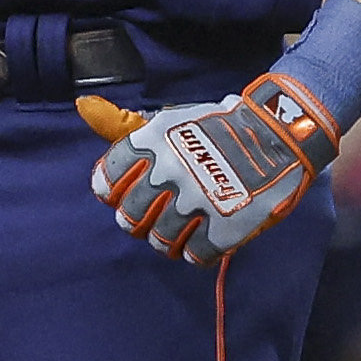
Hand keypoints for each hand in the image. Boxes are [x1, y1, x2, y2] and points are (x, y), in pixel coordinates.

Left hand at [81, 75, 334, 266]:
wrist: (278, 134)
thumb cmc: (216, 128)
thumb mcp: (169, 120)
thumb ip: (121, 123)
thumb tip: (82, 105)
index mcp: (151, 143)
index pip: (109, 182)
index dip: (116, 193)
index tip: (130, 193)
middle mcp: (169, 172)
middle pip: (131, 217)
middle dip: (140, 220)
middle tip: (158, 214)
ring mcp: (197, 201)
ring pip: (159, 240)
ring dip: (167, 238)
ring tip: (183, 228)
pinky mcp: (224, 227)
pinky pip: (194, 255)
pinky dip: (196, 252)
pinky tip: (206, 238)